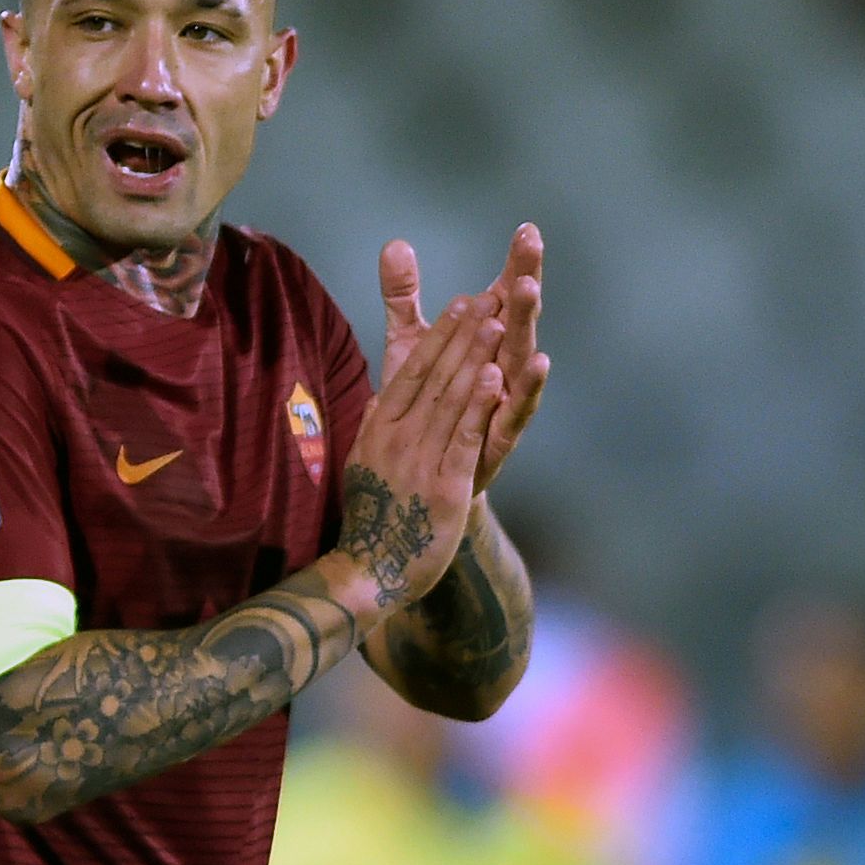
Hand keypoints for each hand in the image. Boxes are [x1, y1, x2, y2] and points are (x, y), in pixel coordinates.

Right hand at [335, 291, 502, 609]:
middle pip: (434, 375)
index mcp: (381, 427)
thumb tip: (383, 397)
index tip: (461, 302)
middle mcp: (397, 436)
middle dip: (462, 333)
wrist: (371, 569)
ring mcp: (419, 459)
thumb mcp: (367, 460)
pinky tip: (495, 377)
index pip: (413, 371)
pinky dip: (478, 404)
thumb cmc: (374, 515)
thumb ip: (376, 425)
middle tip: (487, 295)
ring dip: (474, 356)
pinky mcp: (444, 484)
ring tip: (496, 320)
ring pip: (451, 398)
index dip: (440, 334)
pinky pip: (463, 436)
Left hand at [379, 225, 547, 496]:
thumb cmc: (425, 407)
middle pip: (519, 318)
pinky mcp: (502, 435)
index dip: (515, 263)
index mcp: (486, 342)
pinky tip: (540, 362)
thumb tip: (396, 245)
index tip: (526, 229)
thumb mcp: (409, 347)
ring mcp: (506, 400)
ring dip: (528, 324)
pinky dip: (530, 385)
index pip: (504, 295)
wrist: (421, 477)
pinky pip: (520, 408)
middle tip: (531, 248)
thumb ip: (403, 299)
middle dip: (526, 282)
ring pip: (522, 357)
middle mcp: (503, 366)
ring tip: (528, 290)